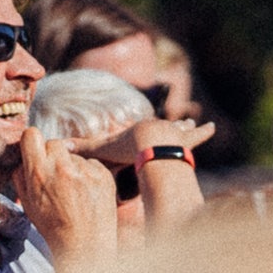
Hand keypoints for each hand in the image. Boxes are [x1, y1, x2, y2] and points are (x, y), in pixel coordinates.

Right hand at [14, 127, 117, 263]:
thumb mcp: (28, 203)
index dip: (32, 142)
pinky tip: (87, 193)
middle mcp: (61, 167)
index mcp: (38, 172)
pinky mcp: (103, 174)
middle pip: (54, 143)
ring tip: (74, 192)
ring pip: (75, 156)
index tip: (35, 151)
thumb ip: (21, 176)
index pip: (31, 135)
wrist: (84, 245)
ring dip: (73, 167)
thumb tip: (22, 158)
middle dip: (53, 155)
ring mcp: (84, 170)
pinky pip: (92, 164)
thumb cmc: (53, 226)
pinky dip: (89, 175)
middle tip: (55, 175)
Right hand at [73, 118, 214, 167]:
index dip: (136, 136)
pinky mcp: (184, 141)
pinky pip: (196, 137)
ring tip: (201, 123)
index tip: (135, 135)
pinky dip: (203, 132)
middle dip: (172, 127)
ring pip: (182, 130)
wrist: (148, 145)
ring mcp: (171, 135)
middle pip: (163, 129)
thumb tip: (58, 147)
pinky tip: (214, 126)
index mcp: (137, 132)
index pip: (136, 134)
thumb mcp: (102, 151)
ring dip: (190, 128)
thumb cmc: (126, 148)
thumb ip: (83, 151)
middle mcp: (155, 129)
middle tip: (184, 121)